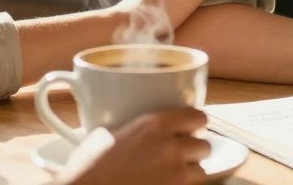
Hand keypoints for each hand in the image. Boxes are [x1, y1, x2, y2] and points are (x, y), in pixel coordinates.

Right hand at [61, 108, 210, 184]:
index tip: (192, 127)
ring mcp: (175, 175)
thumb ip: (134, 127)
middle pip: (205, 146)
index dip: (196, 123)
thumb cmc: (88, 166)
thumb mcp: (108, 133)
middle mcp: (170, 147)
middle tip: (181, 154)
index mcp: (155, 124)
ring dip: (191, 173)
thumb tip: (137, 126)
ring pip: (201, 172)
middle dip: (195, 151)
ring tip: (173, 175)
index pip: (197, 116)